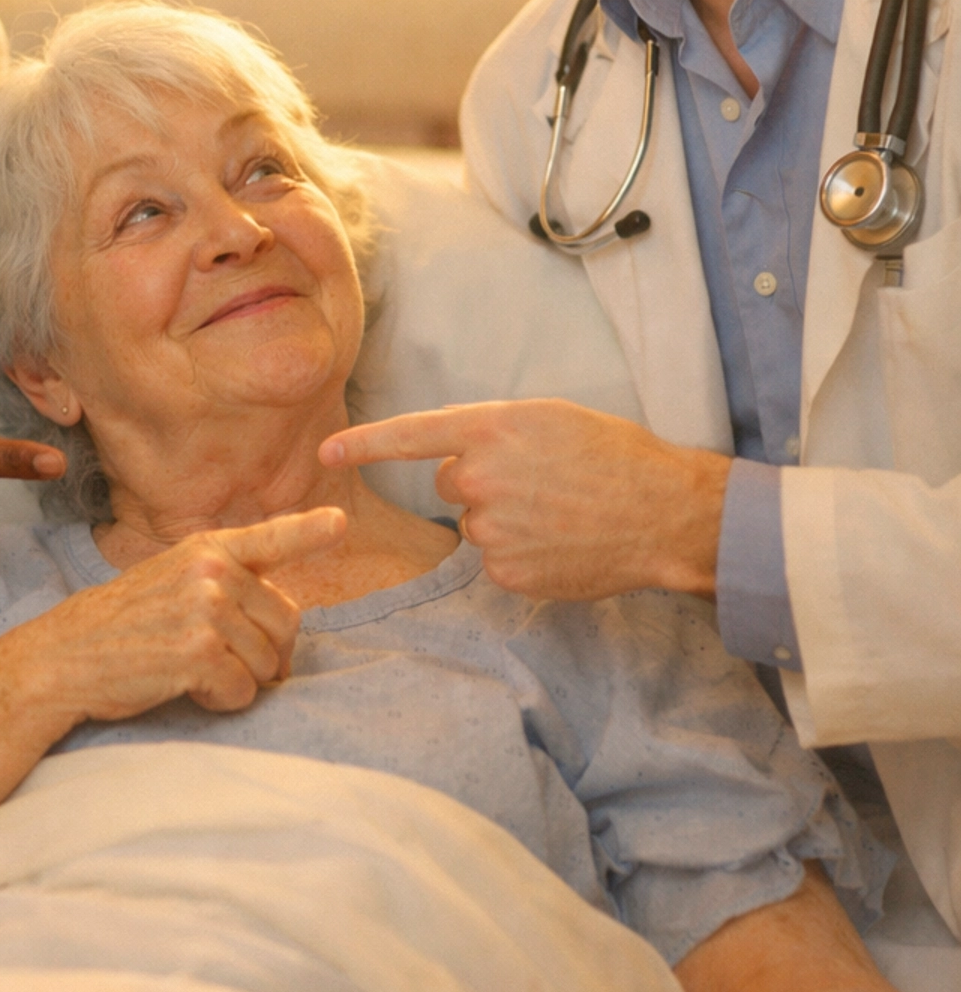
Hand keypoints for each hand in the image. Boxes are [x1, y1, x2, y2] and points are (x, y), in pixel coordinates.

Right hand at [11, 508, 345, 732]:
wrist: (64, 657)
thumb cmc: (121, 627)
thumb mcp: (170, 581)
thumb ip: (223, 581)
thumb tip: (287, 616)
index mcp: (205, 549)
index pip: (270, 538)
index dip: (309, 532)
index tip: (339, 522)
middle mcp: (210, 571)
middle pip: (287, 621)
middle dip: (269, 653)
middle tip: (228, 663)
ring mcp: (205, 609)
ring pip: (269, 661)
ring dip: (242, 680)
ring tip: (196, 672)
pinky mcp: (199, 651)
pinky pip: (245, 690)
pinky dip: (224, 701)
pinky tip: (190, 689)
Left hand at [320, 400, 729, 599]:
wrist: (662, 513)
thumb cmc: (614, 456)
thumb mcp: (550, 419)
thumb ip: (492, 429)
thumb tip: (452, 442)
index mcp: (489, 429)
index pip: (410, 435)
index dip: (364, 444)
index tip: (328, 453)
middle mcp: (479, 477)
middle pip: (447, 483)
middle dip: (480, 482)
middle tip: (538, 483)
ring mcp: (490, 530)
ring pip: (475, 524)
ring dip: (504, 520)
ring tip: (558, 514)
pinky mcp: (504, 572)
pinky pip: (495, 560)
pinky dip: (521, 554)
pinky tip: (560, 544)